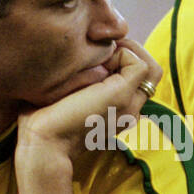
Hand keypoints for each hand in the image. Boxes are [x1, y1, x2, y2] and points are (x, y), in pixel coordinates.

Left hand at [16, 38, 161, 170]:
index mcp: (118, 112)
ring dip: (130, 51)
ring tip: (103, 54)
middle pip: (150, 73)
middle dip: (129, 51)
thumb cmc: (41, 121)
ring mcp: (129, 105)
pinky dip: (123, 53)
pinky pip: (140, 65)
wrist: (42, 142)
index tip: (94, 57)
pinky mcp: (122, 96)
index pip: (137, 79)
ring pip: (152, 69)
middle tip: (100, 51)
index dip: (121, 59)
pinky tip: (98, 62)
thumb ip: (79, 80)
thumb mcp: (65, 95)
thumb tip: (81, 56)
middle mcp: (129, 110)